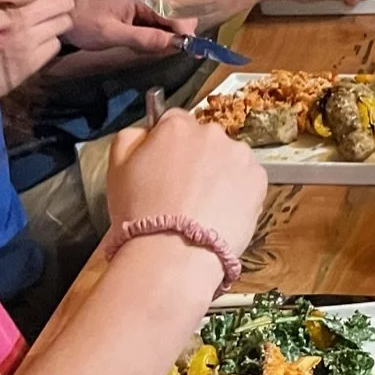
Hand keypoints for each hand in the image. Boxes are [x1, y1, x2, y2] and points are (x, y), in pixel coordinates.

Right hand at [0, 0, 73, 99]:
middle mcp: (17, 17)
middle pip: (62, 1)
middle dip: (57, 1)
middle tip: (47, 5)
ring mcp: (27, 41)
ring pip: (63, 23)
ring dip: (55, 22)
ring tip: (41, 25)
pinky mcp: (30, 63)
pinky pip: (54, 45)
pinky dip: (48, 42)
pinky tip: (33, 44)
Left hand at [64, 0, 196, 57]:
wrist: (62, 13)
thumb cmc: (84, 22)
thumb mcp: (112, 34)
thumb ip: (143, 38)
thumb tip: (173, 44)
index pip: (178, 16)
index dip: (186, 34)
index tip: (191, 51)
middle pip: (177, 19)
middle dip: (173, 37)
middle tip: (157, 52)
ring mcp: (145, 4)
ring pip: (168, 24)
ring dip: (162, 38)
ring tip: (143, 48)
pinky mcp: (140, 12)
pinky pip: (157, 25)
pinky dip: (154, 37)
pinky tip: (139, 44)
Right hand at [104, 107, 266, 256]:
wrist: (173, 252)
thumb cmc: (140, 213)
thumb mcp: (115, 169)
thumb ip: (130, 138)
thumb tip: (145, 130)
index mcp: (176, 126)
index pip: (173, 121)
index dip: (167, 145)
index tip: (165, 167)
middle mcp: (212, 133)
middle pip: (204, 139)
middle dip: (196, 158)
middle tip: (182, 191)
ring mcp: (239, 155)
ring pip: (228, 159)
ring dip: (218, 174)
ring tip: (202, 207)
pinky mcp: (259, 179)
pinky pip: (246, 180)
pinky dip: (236, 192)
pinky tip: (219, 213)